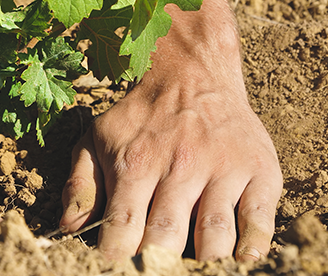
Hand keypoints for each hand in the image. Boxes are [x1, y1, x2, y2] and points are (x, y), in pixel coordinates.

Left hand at [60, 0, 281, 260]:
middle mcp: (179, 166)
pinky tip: (240, 255)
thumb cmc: (140, 115)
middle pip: (167, 238)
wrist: (192, 71)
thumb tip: (68, 227)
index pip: (122, 228)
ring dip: (203, 260)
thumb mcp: (98, 138)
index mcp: (136, 163)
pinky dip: (253, 247)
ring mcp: (222, 168)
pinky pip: (259, 220)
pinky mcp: (258, 170)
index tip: (118, 256)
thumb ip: (81, 183)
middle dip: (157, 261)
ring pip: (215, 237)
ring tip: (194, 259)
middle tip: (155, 263)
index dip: (117, 253)